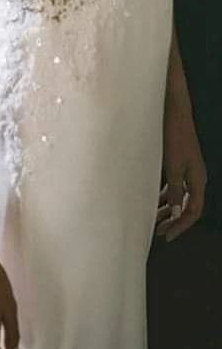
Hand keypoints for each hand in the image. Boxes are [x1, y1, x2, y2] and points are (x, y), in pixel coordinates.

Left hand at [156, 100, 206, 242]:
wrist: (173, 111)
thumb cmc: (173, 136)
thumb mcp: (173, 166)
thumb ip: (175, 190)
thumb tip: (175, 212)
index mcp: (197, 179)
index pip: (192, 211)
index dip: (180, 226)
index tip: (166, 237)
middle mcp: (195, 176)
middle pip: (186, 205)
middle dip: (173, 220)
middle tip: (157, 232)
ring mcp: (187, 169)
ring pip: (178, 195)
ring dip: (167, 208)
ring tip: (153, 219)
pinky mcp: (178, 161)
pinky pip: (172, 185)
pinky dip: (163, 194)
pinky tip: (151, 199)